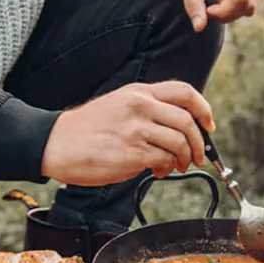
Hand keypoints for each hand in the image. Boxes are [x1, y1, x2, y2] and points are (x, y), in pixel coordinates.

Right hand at [42, 81, 214, 186]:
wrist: (55, 143)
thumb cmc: (85, 129)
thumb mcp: (118, 105)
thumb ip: (147, 110)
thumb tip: (177, 128)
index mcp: (139, 92)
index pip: (185, 92)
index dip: (204, 110)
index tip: (208, 126)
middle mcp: (140, 106)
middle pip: (187, 121)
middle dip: (200, 144)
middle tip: (197, 156)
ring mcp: (137, 129)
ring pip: (180, 143)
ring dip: (184, 159)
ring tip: (174, 166)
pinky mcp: (132, 153)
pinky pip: (164, 160)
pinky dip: (166, 168)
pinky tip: (157, 170)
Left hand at [179, 0, 263, 31]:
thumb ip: (193, 4)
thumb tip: (199, 28)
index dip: (224, 11)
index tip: (207, 9)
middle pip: (248, 6)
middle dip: (227, 13)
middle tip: (209, 4)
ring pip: (251, 7)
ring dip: (232, 9)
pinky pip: (253, 1)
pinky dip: (239, 3)